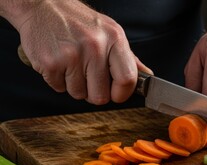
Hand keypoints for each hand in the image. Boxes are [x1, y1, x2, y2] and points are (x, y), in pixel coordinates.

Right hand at [15, 0, 150, 104]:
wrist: (42, 5)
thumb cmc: (79, 21)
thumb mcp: (110, 33)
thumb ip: (129, 58)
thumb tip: (148, 76)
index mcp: (114, 39)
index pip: (127, 80)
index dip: (122, 94)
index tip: (116, 94)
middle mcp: (95, 46)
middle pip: (101, 96)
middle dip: (94, 93)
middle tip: (88, 77)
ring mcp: (72, 55)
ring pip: (79, 94)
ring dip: (75, 86)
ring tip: (72, 64)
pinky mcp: (50, 62)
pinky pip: (59, 89)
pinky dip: (58, 81)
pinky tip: (59, 63)